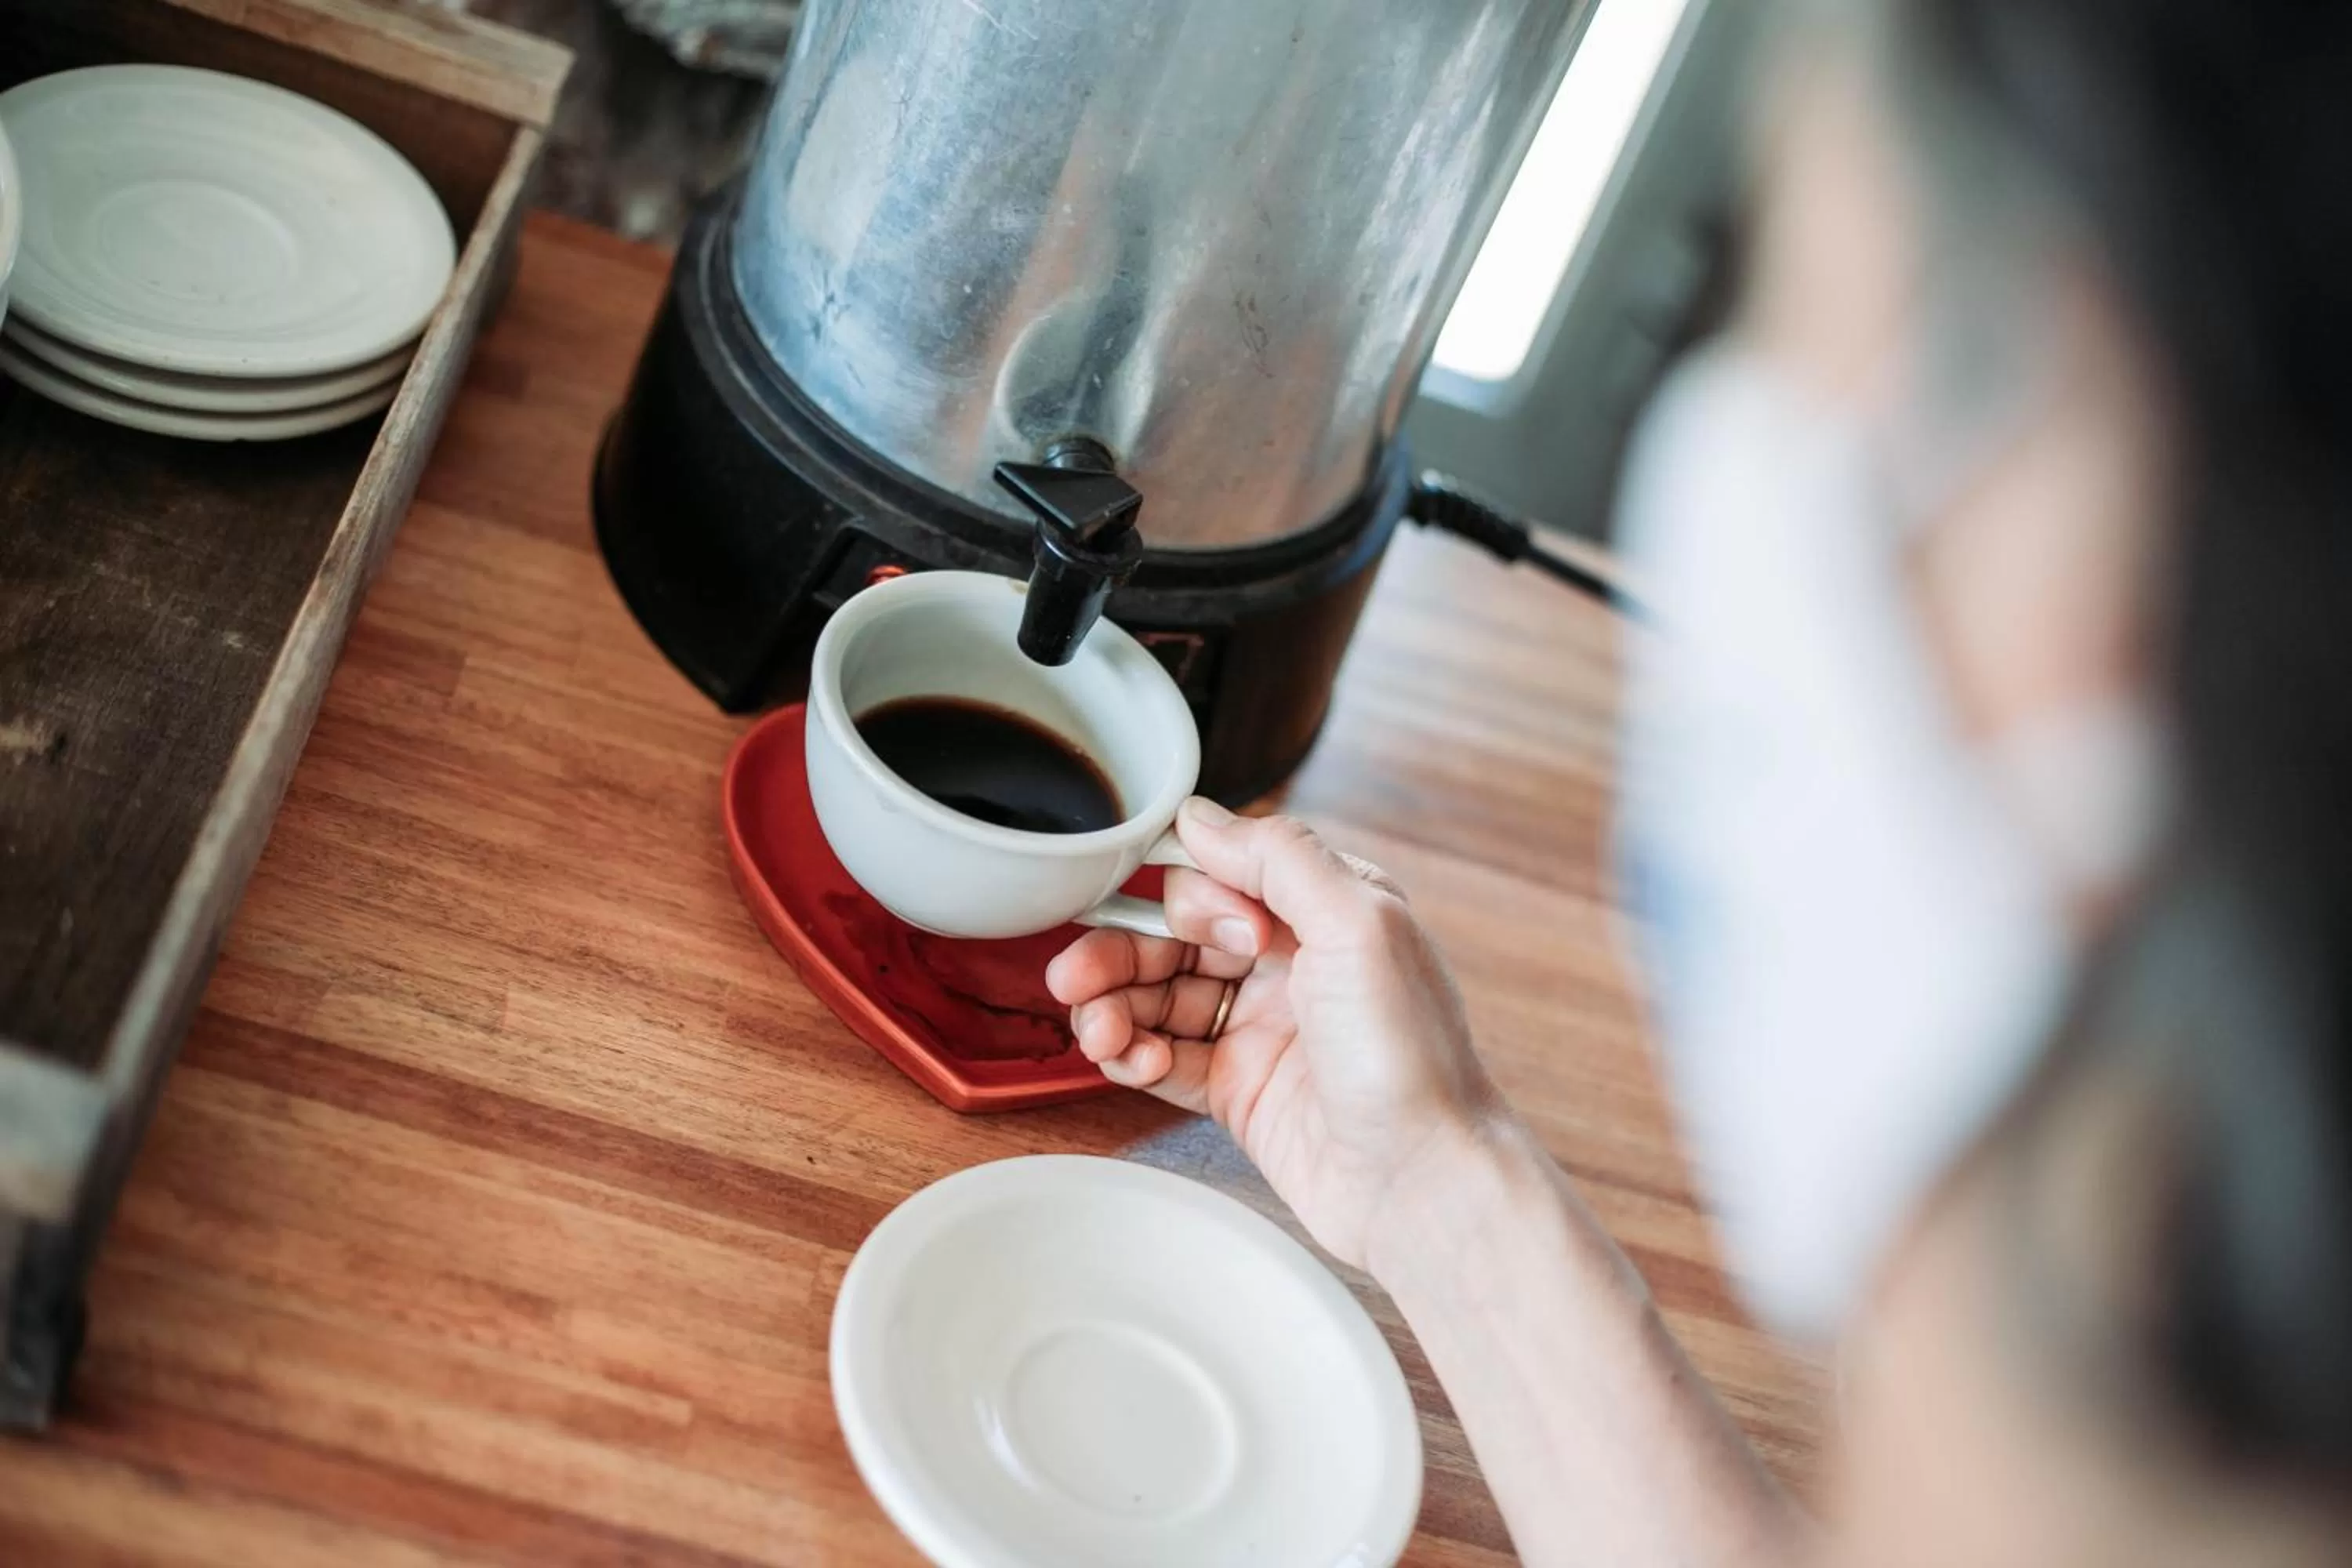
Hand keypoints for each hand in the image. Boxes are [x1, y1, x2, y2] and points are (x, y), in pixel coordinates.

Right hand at [1046, 797, 1502, 1270]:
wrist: (1421, 1184)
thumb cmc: (1409, 1058)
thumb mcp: (1357, 925)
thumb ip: (1279, 859)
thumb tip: (1200, 816)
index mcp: (1323, 910)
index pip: (1220, 874)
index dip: (1187, 896)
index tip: (1188, 925)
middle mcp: (1289, 964)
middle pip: (1173, 936)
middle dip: (1119, 952)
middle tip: (1076, 976)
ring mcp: (1260, 1030)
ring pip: (1157, 996)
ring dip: (1113, 1006)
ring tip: (1100, 1029)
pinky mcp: (1237, 1091)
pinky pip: (1161, 1057)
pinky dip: (1131, 1055)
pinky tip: (1129, 1060)